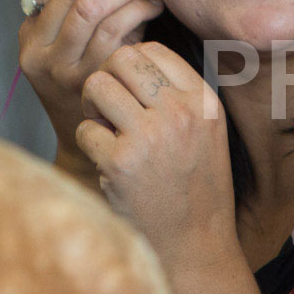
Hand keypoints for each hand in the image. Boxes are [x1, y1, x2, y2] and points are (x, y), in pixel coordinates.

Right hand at [18, 0, 163, 173]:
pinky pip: (114, 29)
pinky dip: (138, 8)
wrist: (94, 146)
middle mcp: (36, 50)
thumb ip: (93, 6)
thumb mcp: (84, 44)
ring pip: (91, 5)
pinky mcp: (86, 81)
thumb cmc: (101, 84)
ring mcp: (58, 68)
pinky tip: (154, 6)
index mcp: (30, 33)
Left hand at [76, 42, 237, 269]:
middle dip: (107, 80)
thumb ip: (180, 92)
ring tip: (107, 131)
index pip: (152, 49)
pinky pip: (84, 130)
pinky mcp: (121, 162)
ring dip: (93, 108)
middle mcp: (180, 111)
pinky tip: (108, 162)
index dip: (130, 65)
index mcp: (203, 99)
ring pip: (96, 86)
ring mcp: (150, 135)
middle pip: (121, 59)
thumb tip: (133, 56)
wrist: (195, 244)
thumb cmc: (196, 185)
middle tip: (110, 108)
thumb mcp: (208, 129)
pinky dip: (89, 144)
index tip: (130, 91)